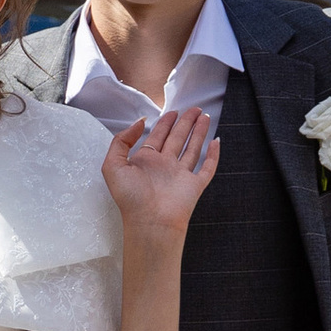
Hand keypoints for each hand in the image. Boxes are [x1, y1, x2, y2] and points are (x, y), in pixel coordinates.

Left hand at [101, 105, 219, 245]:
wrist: (149, 222)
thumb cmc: (130, 198)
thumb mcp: (113, 165)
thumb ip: (121, 141)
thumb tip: (140, 122)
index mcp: (147, 161)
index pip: (158, 136)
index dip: (165, 123)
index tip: (173, 112)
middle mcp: (165, 166)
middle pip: (177, 138)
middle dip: (185, 123)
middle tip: (194, 109)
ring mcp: (181, 175)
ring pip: (192, 148)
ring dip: (199, 132)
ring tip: (204, 116)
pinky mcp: (195, 185)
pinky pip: (207, 167)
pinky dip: (213, 155)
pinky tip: (217, 142)